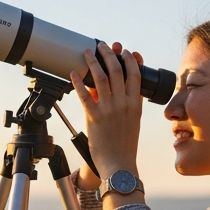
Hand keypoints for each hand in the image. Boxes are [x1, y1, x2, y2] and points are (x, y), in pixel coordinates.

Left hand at [69, 41, 144, 190]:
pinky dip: (79, 82)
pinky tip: (74, 73)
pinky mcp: (94, 118)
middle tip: (103, 45)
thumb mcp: (133, 120)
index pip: (135, 74)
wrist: (118, 164)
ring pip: (101, 78)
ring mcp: (109, 109)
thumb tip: (115, 88)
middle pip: (117, 71)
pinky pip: (85, 96)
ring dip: (93, 62)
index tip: (125, 51)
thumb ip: (127, 103)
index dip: (130, 60)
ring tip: (87, 52)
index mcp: (135, 103)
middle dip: (110, 54)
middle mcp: (123, 103)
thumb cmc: (125, 145)